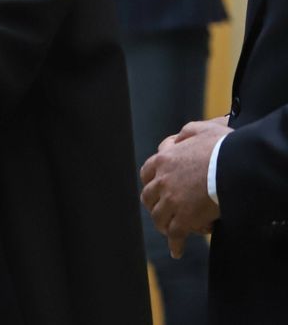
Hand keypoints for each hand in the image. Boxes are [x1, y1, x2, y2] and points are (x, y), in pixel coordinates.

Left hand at [140, 116, 229, 256]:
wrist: (234, 166)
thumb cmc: (221, 146)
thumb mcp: (200, 130)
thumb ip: (186, 133)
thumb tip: (179, 138)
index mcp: (163, 160)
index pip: (147, 172)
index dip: (151, 182)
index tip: (154, 188)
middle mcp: (162, 181)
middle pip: (149, 197)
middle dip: (154, 205)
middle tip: (161, 211)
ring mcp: (172, 201)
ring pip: (159, 218)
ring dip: (163, 225)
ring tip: (170, 231)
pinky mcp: (185, 218)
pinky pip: (176, 234)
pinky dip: (175, 244)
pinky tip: (177, 251)